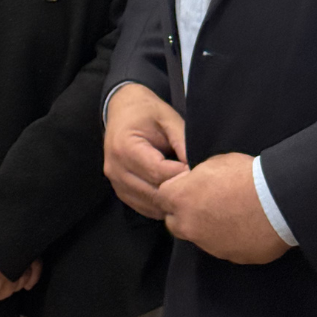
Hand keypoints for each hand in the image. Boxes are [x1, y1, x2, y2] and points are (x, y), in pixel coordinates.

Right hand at [103, 83, 188, 217]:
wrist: (123, 110)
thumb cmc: (147, 113)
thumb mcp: (168, 119)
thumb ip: (183, 142)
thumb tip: (199, 166)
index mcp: (125, 147)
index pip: (158, 172)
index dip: (182, 174)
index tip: (200, 170)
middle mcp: (116, 169)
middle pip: (154, 191)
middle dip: (178, 189)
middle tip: (198, 183)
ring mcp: (116, 182)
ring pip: (150, 203)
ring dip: (170, 200)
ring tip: (188, 188)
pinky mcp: (120, 191)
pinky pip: (144, 207)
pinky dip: (161, 204)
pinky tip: (174, 194)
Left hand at [156, 153, 290, 264]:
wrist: (277, 201)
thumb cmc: (245, 175)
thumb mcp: (214, 163)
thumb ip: (197, 178)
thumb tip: (196, 183)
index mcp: (180, 199)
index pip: (162, 196)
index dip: (175, 189)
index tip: (189, 185)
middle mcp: (189, 225)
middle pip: (174, 222)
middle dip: (183, 213)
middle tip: (204, 202)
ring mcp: (209, 245)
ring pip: (199, 237)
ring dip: (206, 228)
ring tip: (230, 214)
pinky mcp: (231, 257)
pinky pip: (224, 248)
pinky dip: (229, 239)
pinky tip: (245, 226)